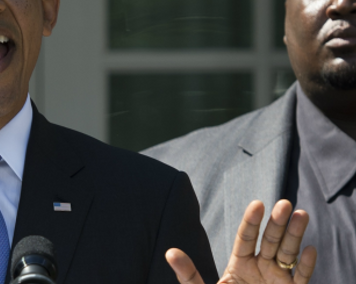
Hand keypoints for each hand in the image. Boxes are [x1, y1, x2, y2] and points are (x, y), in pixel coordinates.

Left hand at [166, 200, 316, 283]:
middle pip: (270, 241)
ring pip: (288, 254)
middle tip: (285, 203)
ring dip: (295, 235)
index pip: (246, 238)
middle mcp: (261, 268)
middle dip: (277, 223)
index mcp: (240, 264)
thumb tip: (170, 253)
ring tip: (301, 214)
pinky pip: (301, 278)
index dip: (251, 221)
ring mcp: (277, 280)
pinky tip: (309, 250)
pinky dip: (306, 265)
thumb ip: (188, 274)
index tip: (258, 204)